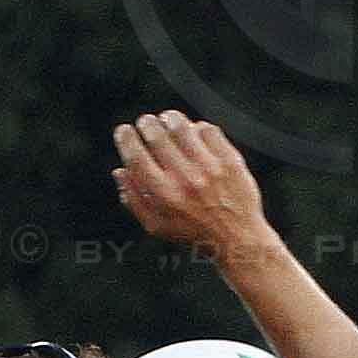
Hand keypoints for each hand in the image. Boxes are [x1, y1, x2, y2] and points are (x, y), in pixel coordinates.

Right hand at [111, 111, 272, 267]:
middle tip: (146, 123)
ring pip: (182, 127)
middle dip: (146, 123)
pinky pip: (209, 131)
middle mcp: (186, 179)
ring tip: (168, 121)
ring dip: (170, 119)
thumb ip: (134, 199)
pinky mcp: (229, 161)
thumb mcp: (157, 226)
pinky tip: (194, 133)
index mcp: (164, 194)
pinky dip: (198, 127)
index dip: (125, 138)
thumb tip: (120, 172)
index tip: (124, 131)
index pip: (136, 156)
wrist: (238, 239)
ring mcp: (209, 168)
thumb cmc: (196, 233)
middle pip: (156, 135)